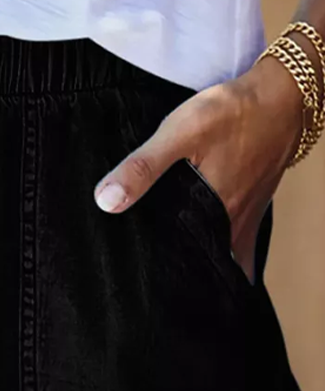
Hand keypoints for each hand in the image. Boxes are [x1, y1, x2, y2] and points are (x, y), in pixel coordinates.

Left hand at [93, 56, 305, 282]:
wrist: (284, 94)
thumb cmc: (233, 113)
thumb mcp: (180, 133)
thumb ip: (143, 167)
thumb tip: (106, 201)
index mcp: (214, 217)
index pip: (186, 264)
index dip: (166, 282)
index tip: (144, 296)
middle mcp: (233, 226)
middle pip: (205, 266)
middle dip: (184, 282)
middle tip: (154, 295)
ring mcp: (247, 218)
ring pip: (221, 255)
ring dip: (201, 267)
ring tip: (174, 279)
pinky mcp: (251, 205)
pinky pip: (234, 239)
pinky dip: (219, 248)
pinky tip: (199, 245)